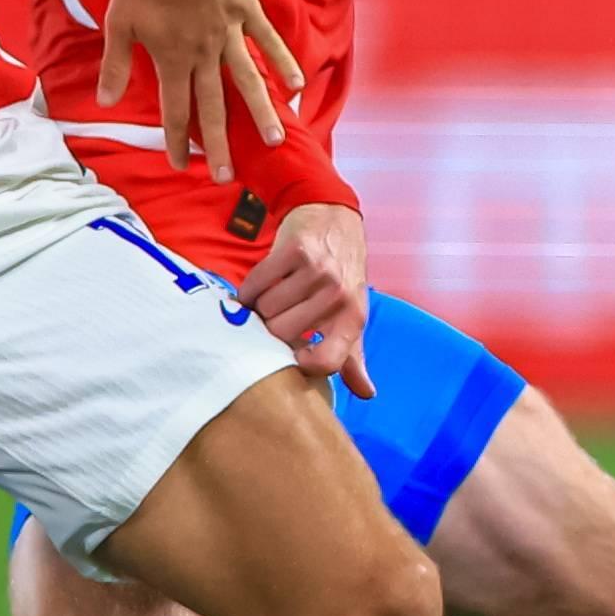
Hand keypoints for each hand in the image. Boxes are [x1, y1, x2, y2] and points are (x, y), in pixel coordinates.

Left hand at [97, 0, 299, 180]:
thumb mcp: (119, 23)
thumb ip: (116, 65)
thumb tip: (105, 102)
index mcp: (172, 59)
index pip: (174, 109)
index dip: (176, 140)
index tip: (180, 165)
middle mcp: (204, 54)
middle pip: (213, 106)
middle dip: (218, 143)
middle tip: (227, 176)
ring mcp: (229, 33)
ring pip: (247, 81)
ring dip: (259, 114)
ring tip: (274, 140)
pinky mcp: (246, 11)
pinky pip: (268, 40)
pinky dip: (282, 62)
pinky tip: (296, 85)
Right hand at [237, 202, 373, 397]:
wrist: (334, 221)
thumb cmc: (341, 278)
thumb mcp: (351, 316)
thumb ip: (351, 357)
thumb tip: (366, 393)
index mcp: (352, 318)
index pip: (327, 360)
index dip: (303, 365)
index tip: (291, 358)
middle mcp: (338, 294)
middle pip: (283, 334)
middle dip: (271, 331)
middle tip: (275, 320)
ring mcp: (317, 271)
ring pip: (266, 310)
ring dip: (258, 309)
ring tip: (268, 301)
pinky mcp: (294, 250)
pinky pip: (256, 284)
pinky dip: (248, 291)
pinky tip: (256, 289)